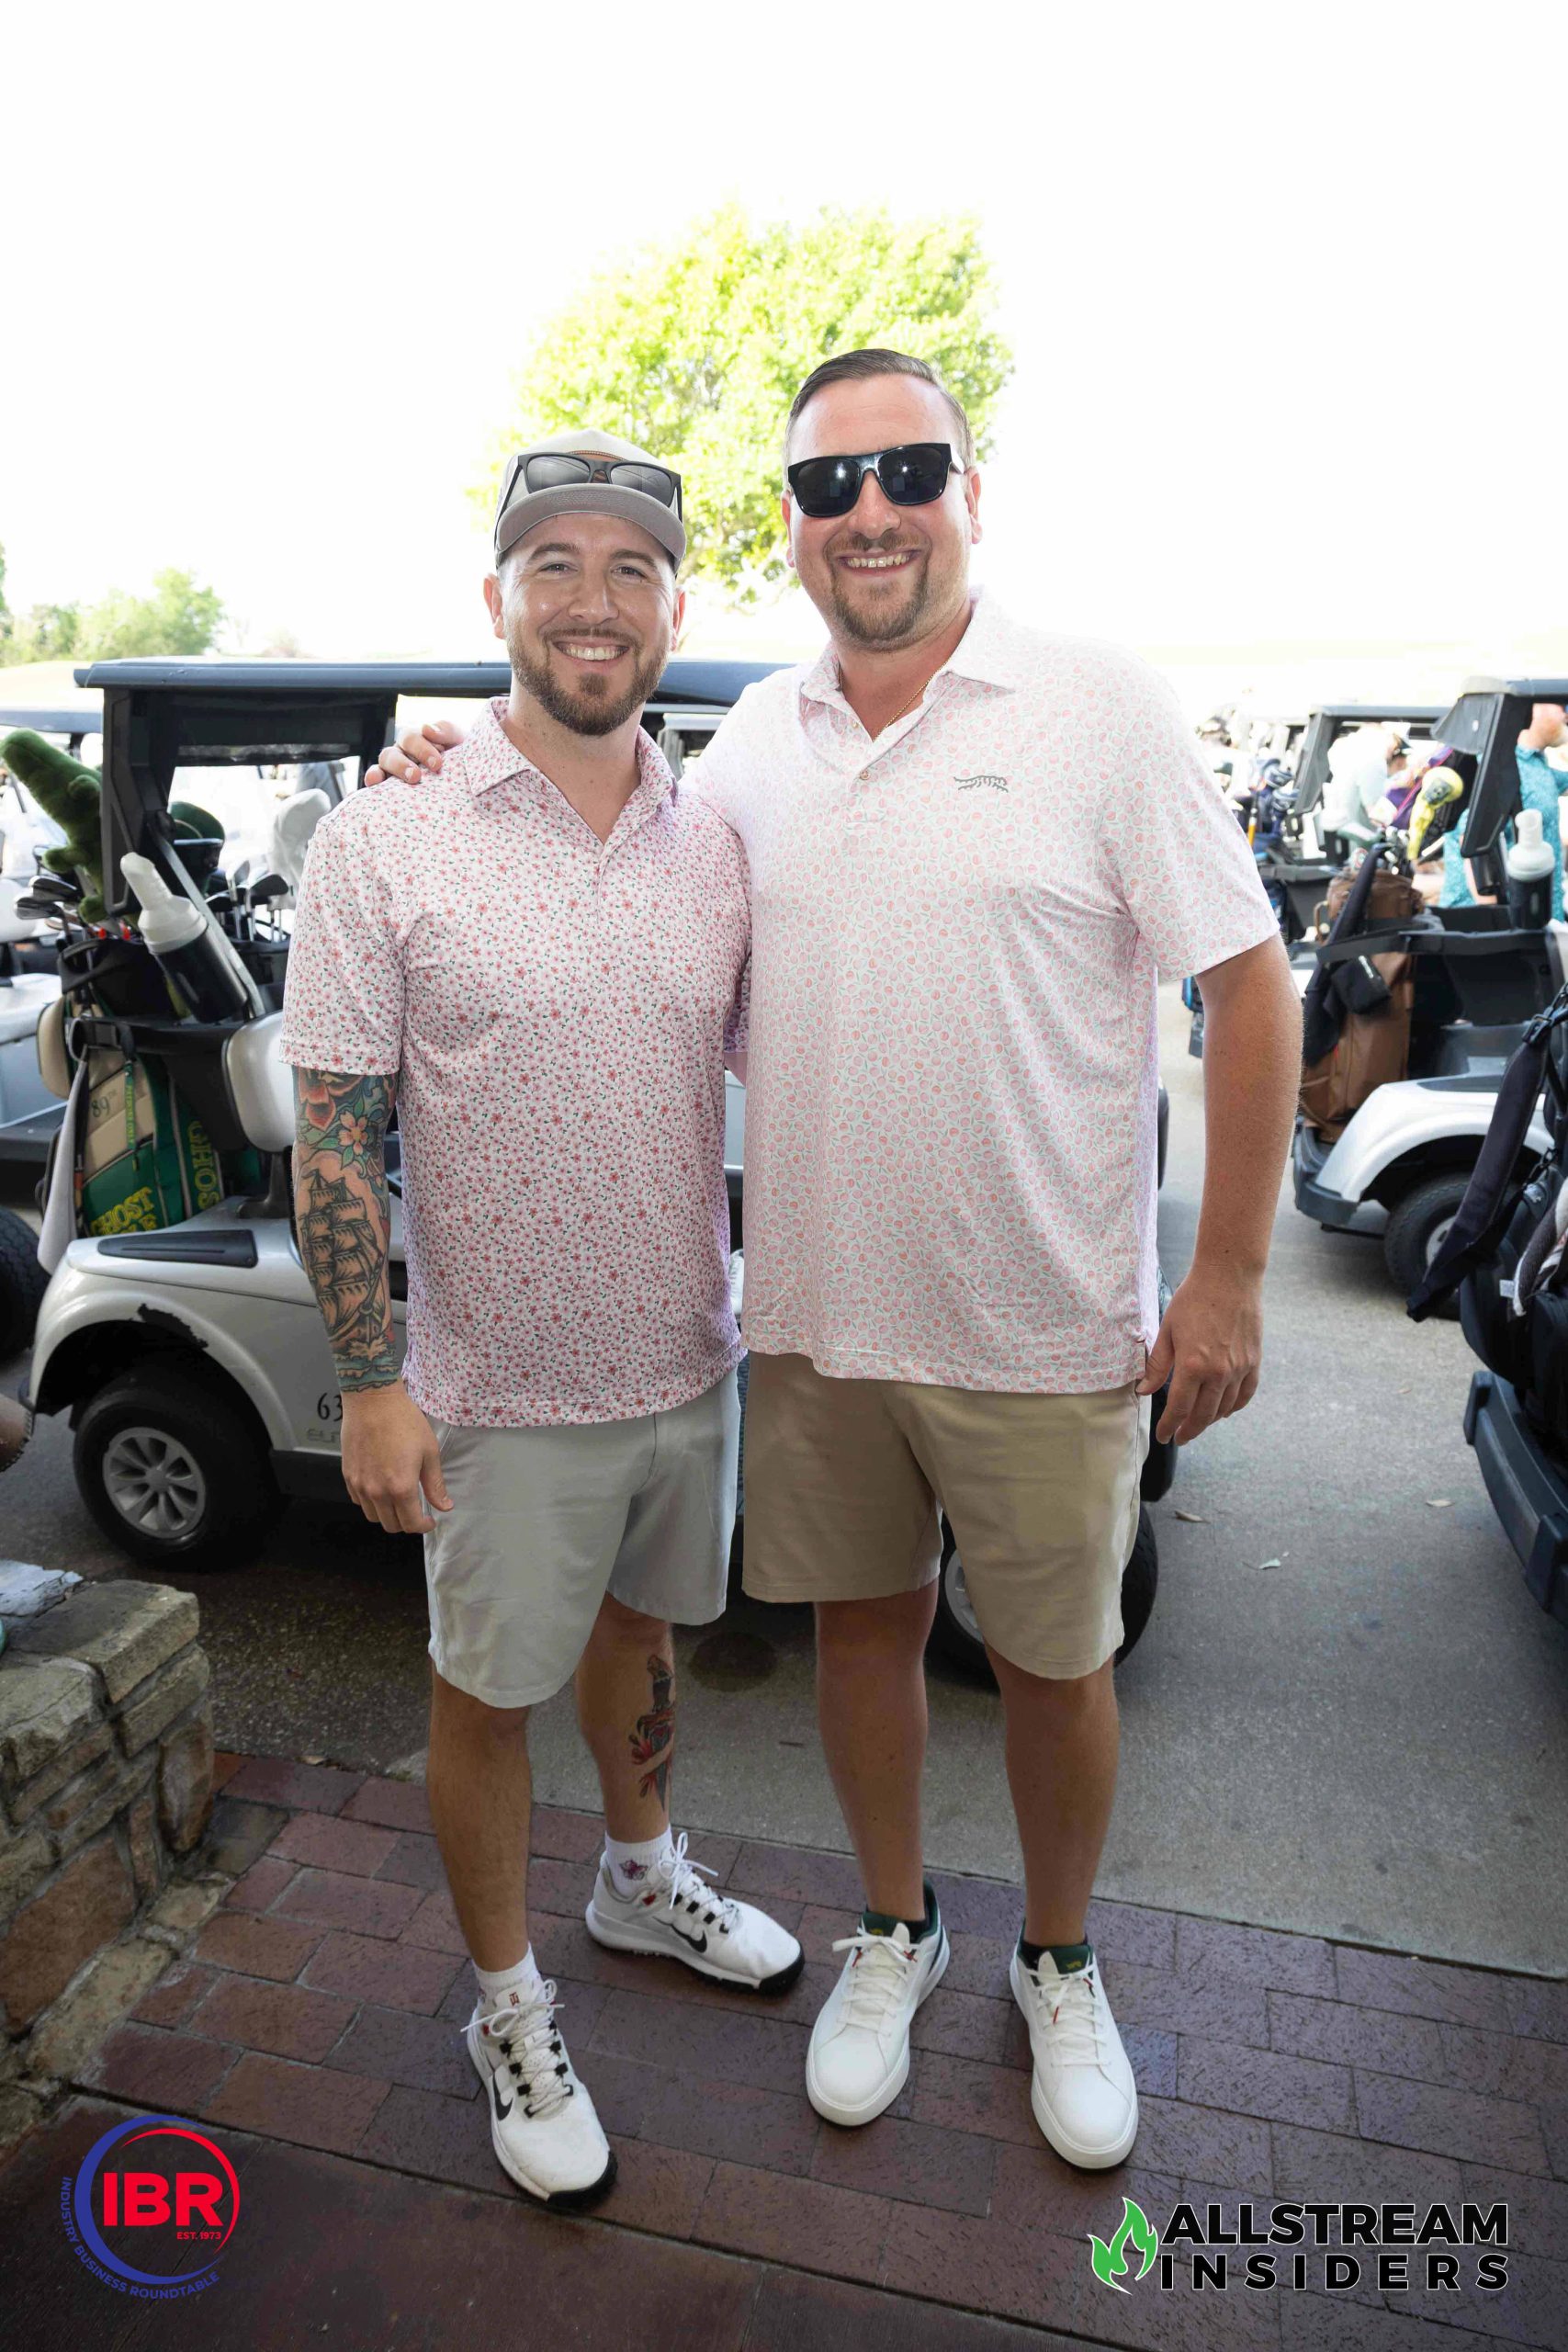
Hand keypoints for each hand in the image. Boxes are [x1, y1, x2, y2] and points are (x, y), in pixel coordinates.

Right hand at [340, 1382, 452, 1531]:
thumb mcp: (429, 1452)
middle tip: (416, 1511)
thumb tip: (444, 1506)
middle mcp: (377, 1491)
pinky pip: (358, 1501)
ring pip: (373, 1516)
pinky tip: (381, 1489)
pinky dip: (370, 1502)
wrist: (373, 1400)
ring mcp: (359, 1484)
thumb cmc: (404, 1421)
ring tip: (398, 1500)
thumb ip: (435, 1484)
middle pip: (391, 1525)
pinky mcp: (348, 1475)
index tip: (430, 1520)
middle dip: (407, 1523)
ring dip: (387, 1514)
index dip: (424, 1526)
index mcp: (400, 1488)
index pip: (411, 1524)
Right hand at [363, 718, 463, 788]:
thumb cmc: (461, 756)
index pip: (410, 739)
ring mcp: (395, 770)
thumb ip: (446, 731)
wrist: (470, 777)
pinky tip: (371, 785)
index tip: (437, 764)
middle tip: (416, 777)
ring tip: (397, 785)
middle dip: (402, 765)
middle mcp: (403, 753)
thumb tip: (427, 728)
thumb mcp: (459, 740)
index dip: (421, 749)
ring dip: (387, 774)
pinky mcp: (391, 786)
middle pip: (392, 753)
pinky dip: (373, 780)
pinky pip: (377, 781)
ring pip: (383, 765)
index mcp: (416, 739)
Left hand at [1137, 1264, 1262, 1443]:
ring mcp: (1239, 1368)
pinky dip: (1234, 1407)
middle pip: (1203, 1415)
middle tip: (1180, 1437)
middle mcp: (1218, 1372)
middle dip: (1189, 1430)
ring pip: (1225, 1408)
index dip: (1169, 1425)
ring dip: (1210, 1420)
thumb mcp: (1167, 1330)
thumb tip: (1144, 1390)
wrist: (1230, 1277)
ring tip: (1198, 1423)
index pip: (1179, 1408)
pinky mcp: (1254, 1361)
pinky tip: (1225, 1410)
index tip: (1163, 1436)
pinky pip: (1246, 1394)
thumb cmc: (1194, 1299)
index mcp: (1193, 1365)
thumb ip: (1157, 1365)